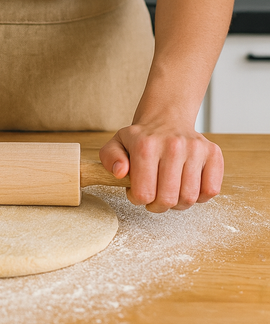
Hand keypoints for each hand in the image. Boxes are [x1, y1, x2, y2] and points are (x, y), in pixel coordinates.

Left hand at [99, 121, 223, 212]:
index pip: (144, 193)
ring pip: (189, 198)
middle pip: (168, 199)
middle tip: (154, 196)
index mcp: (145, 145)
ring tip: (169, 190)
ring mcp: (195, 148)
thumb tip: (121, 172)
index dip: (138, 199)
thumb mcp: (117, 143)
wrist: (166, 118)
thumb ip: (110, 158)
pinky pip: (210, 191)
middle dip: (158, 205)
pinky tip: (186, 186)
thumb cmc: (141, 138)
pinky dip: (199, 197)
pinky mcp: (213, 153)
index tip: (138, 191)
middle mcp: (173, 145)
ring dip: (178, 203)